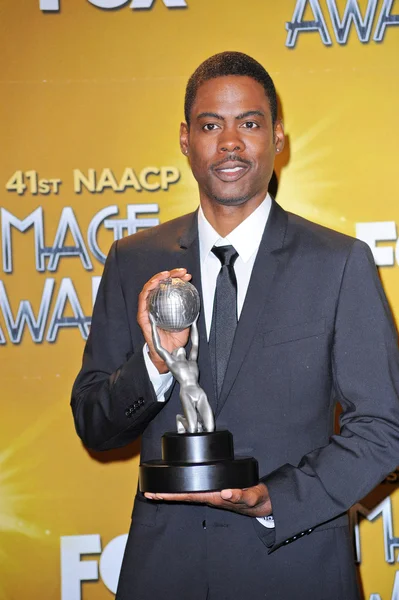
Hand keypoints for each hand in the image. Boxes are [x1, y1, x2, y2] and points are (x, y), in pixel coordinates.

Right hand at [137, 268, 191, 372]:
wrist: (169, 353)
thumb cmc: (176, 339)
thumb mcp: (187, 322)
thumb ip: (189, 311)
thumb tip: (197, 299)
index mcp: (164, 305)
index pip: (170, 287)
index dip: (178, 279)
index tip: (187, 275)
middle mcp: (154, 304)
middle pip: (160, 284)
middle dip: (170, 274)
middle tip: (181, 272)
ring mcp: (147, 309)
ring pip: (150, 288)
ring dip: (158, 278)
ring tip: (168, 273)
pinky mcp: (142, 315)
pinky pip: (143, 299)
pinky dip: (148, 289)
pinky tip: (155, 283)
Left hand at [144, 483, 271, 517]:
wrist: (264, 504)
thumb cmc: (257, 500)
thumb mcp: (253, 496)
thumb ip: (242, 495)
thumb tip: (227, 492)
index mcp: (216, 497)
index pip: (189, 496)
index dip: (172, 495)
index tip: (157, 494)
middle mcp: (211, 497)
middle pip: (184, 496)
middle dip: (166, 495)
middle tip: (148, 493)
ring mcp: (212, 496)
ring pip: (188, 494)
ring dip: (172, 493)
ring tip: (156, 491)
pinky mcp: (215, 492)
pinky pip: (196, 491)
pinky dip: (183, 490)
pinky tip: (175, 488)